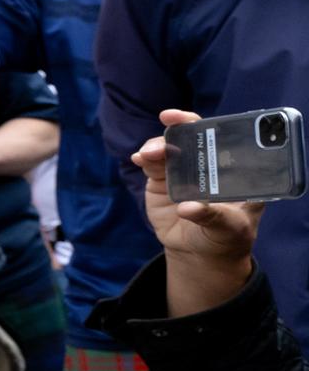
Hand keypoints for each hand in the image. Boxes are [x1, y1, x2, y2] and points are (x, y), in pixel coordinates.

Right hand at [134, 108, 262, 262]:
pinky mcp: (161, 182)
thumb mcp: (230, 228)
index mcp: (229, 167)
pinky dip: (144, 158)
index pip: (218, 137)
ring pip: (167, 149)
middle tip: (165, 129)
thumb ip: (213, 216)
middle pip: (188, 137)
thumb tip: (189, 207)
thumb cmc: (227, 236)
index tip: (185, 118)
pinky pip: (151, 165)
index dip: (201, 124)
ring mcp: (181, 171)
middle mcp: (205, 164)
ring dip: (156, 147)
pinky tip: (138, 158)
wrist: (200, 252)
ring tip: (147, 155)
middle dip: (176, 129)